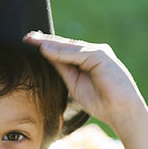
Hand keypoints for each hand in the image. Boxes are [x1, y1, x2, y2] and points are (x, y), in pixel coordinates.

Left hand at [24, 32, 146, 132]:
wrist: (121, 112)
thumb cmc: (101, 102)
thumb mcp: (75, 85)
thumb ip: (64, 70)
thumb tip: (47, 56)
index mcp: (87, 59)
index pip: (65, 50)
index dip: (48, 46)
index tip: (30, 42)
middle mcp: (93, 52)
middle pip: (66, 45)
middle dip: (46, 41)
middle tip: (27, 36)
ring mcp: (98, 52)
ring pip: (70, 47)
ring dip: (50, 44)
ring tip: (33, 41)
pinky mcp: (101, 56)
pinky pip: (77, 53)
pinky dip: (61, 52)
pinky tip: (46, 50)